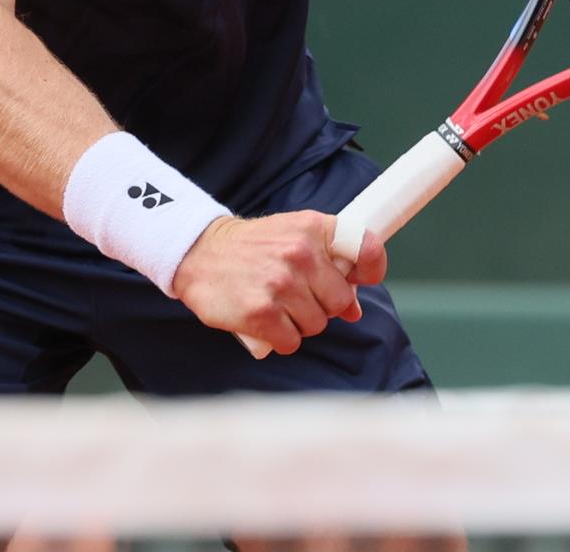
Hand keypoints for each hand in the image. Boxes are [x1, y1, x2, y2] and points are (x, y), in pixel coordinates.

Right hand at [170, 212, 387, 355]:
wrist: (198, 252)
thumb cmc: (252, 247)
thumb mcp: (292, 235)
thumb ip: (327, 264)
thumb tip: (355, 309)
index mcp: (313, 228)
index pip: (367, 249)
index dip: (371, 269)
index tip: (360, 278)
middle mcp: (300, 253)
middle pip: (340, 301)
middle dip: (322, 304)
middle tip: (295, 293)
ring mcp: (280, 284)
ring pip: (316, 325)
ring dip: (298, 322)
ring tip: (275, 302)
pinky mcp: (261, 313)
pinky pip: (291, 342)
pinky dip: (279, 337)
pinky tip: (263, 318)